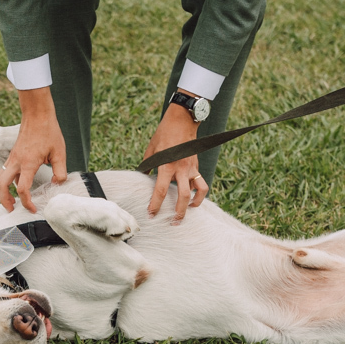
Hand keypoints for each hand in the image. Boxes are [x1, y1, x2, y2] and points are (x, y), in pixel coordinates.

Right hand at [0, 87, 66, 212]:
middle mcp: (16, 162)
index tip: (33, 209)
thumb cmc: (49, 132)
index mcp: (28, 163)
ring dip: (3, 191)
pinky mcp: (13, 155)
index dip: (27, 202)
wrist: (37, 115)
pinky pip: (5, 171)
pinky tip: (17, 185)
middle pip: (1, 185)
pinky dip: (7, 182)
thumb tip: (56, 183)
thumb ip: (60, 171)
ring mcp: (12, 158)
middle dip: (4, 200)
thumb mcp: (60, 152)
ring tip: (11, 201)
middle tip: (11, 209)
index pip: (22, 189)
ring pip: (0, 178)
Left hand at [143, 99, 208, 220]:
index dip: (155, 205)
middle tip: (173, 222)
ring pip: (198, 191)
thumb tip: (143, 177)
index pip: (160, 191)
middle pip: (183, 196)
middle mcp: (181, 169)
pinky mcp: (196, 166)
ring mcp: (191, 168)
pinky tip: (194, 198)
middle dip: (178, 212)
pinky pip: (200, 183)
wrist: (182, 121)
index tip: (151, 214)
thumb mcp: (151, 150)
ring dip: (194, 204)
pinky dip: (199, 192)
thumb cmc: (164, 134)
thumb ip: (148, 165)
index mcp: (166, 165)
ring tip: (189, 212)